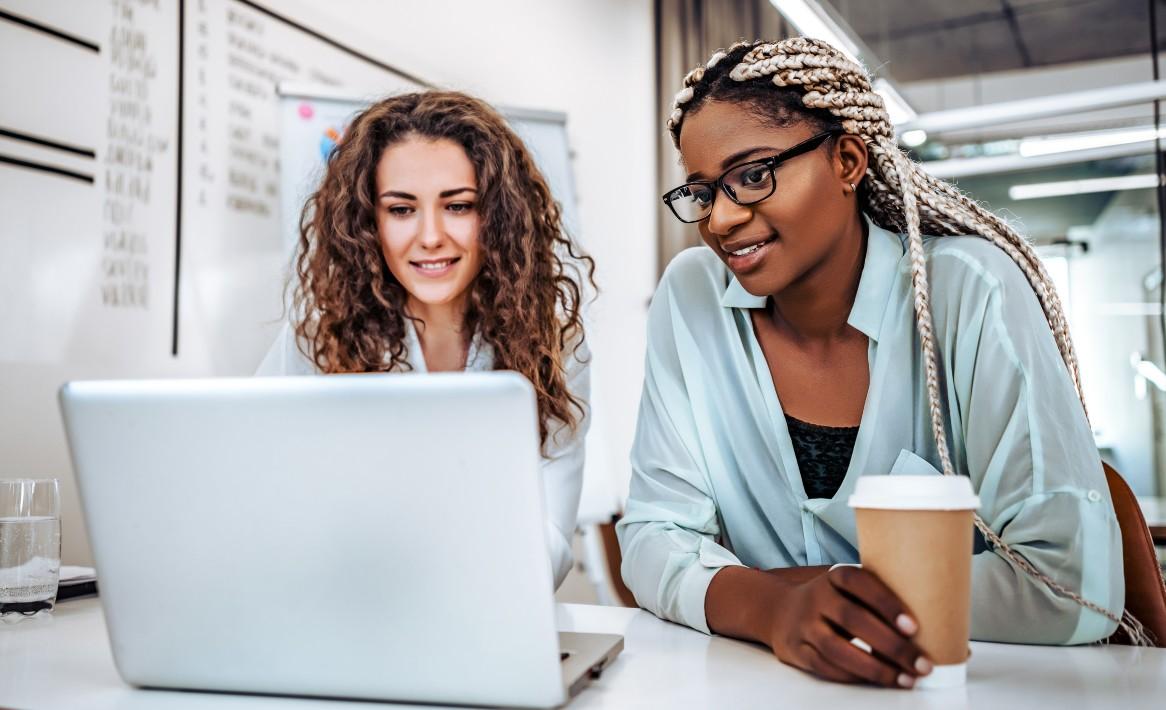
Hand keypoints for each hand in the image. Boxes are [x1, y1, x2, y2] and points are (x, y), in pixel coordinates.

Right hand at [767, 566, 931, 687]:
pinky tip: (878, 680)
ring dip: (875, 668)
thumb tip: (951, 640)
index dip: (886, 603)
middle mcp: (817, 598)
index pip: (860, 584)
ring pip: (837, 649)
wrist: (780, 611)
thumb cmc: (833, 602)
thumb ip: (886, 604)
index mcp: (835, 577)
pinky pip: (826, 667)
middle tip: (921, 663)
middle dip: (891, 644)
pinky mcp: (797, 650)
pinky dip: (854, 676)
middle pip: (852, 620)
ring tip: (905, 678)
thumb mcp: (850, 591)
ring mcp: (804, 625)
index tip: (913, 626)